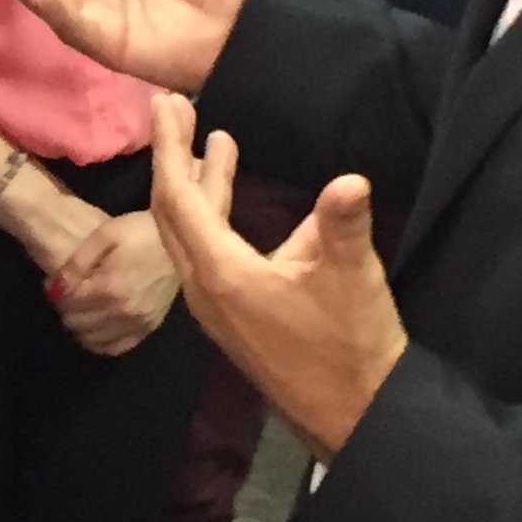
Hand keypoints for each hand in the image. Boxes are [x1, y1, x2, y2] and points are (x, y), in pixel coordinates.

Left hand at [45, 209, 180, 356]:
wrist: (182, 242)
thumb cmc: (140, 233)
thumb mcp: (105, 235)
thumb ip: (77, 262)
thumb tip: (55, 288)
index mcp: (111, 288)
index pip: (68, 304)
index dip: (56, 293)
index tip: (56, 283)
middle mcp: (124, 312)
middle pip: (78, 323)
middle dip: (66, 309)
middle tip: (68, 294)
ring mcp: (139, 324)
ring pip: (93, 340)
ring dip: (80, 326)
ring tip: (81, 308)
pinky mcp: (149, 329)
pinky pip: (115, 348)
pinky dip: (99, 341)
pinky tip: (96, 327)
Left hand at [148, 94, 406, 458]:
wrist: (357, 417)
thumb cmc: (350, 346)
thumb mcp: (350, 277)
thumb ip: (342, 225)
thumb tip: (349, 180)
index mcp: (220, 274)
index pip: (179, 199)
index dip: (169, 147)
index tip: (165, 105)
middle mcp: (204, 290)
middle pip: (172, 214)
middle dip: (171, 159)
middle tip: (173, 111)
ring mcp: (216, 308)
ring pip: (189, 236)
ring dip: (196, 187)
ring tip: (213, 142)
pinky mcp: (233, 318)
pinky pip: (204, 254)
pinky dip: (211, 217)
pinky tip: (233, 201)